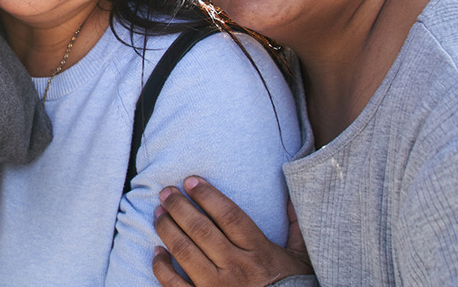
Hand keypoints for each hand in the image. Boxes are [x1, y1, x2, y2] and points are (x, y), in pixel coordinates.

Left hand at [152, 177, 312, 286]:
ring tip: (159, 213)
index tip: (191, 180)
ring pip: (184, 251)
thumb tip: (292, 197)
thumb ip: (296, 228)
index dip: (208, 195)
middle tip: (166, 192)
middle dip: (179, 206)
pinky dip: (161, 266)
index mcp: (259, 251)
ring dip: (167, 228)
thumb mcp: (301, 259)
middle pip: (201, 229)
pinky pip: (174, 284)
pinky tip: (157, 251)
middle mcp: (236, 267)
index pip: (229, 216)